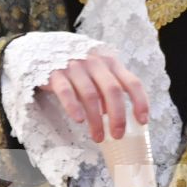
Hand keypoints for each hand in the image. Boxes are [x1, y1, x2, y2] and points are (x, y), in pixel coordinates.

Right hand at [36, 47, 150, 143]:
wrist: (44, 49)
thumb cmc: (78, 67)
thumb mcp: (98, 72)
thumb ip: (109, 88)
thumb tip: (117, 116)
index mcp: (111, 63)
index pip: (132, 82)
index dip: (140, 102)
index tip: (142, 121)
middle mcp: (95, 62)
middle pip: (112, 91)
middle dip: (118, 116)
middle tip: (117, 136)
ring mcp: (75, 66)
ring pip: (90, 95)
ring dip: (96, 119)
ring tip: (98, 137)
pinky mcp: (56, 73)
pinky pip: (66, 91)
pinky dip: (73, 107)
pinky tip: (79, 120)